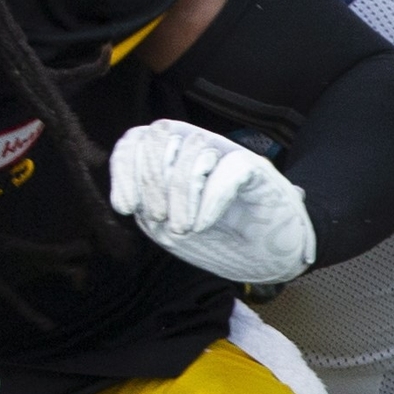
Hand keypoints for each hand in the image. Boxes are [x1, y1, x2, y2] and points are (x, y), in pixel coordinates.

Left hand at [109, 119, 316, 284]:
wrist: (269, 259)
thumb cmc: (218, 241)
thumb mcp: (170, 228)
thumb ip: (146, 207)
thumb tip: (127, 198)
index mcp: (173, 158)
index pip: (138, 139)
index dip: (125, 168)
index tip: (126, 208)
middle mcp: (200, 147)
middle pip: (162, 134)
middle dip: (151, 180)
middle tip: (159, 219)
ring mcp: (230, 154)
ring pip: (195, 148)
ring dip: (181, 194)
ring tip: (184, 229)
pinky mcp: (259, 169)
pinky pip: (229, 168)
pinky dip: (210, 200)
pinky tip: (203, 224)